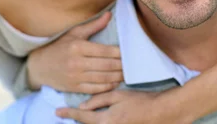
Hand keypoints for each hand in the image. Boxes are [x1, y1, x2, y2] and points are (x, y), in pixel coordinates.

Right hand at [27, 11, 122, 93]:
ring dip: (117, 77)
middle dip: (121, 66)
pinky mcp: (75, 88)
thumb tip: (109, 14)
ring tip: (126, 73)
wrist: (39, 66)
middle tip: (132, 64)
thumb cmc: (58, 46)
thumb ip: (93, 25)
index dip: (119, 53)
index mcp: (78, 47)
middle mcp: (77, 63)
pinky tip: (115, 82)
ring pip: (103, 78)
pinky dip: (108, 86)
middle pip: (106, 65)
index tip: (128, 53)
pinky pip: (96, 89)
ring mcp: (76, 77)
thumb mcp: (74, 33)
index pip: (105, 51)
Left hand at [55, 89, 185, 123]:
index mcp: (105, 121)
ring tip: (78, 115)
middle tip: (65, 113)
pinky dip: (97, 123)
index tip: (57, 112)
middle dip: (76, 119)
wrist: (159, 112)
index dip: (69, 114)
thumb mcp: (117, 96)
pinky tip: (95, 117)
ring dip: (87, 121)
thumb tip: (83, 107)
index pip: (82, 118)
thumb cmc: (139, 101)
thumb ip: (98, 101)